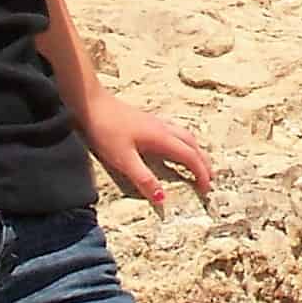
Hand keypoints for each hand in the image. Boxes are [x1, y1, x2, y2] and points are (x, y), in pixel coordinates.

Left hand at [82, 86, 213, 211]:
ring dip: (195, 150)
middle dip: (203, 162)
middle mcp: (164, 128)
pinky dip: (183, 142)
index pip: (189, 157)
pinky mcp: (147, 120)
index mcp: (162, 138)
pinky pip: (175, 131)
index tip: (206, 189)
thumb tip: (162, 199)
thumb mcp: (123, 159)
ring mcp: (156, 122)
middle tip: (209, 178)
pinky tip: (174, 146)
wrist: (92, 103)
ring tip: (198, 163)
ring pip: (185, 136)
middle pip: (192, 145)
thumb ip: (143, 178)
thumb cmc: (106, 130)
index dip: (200, 173)